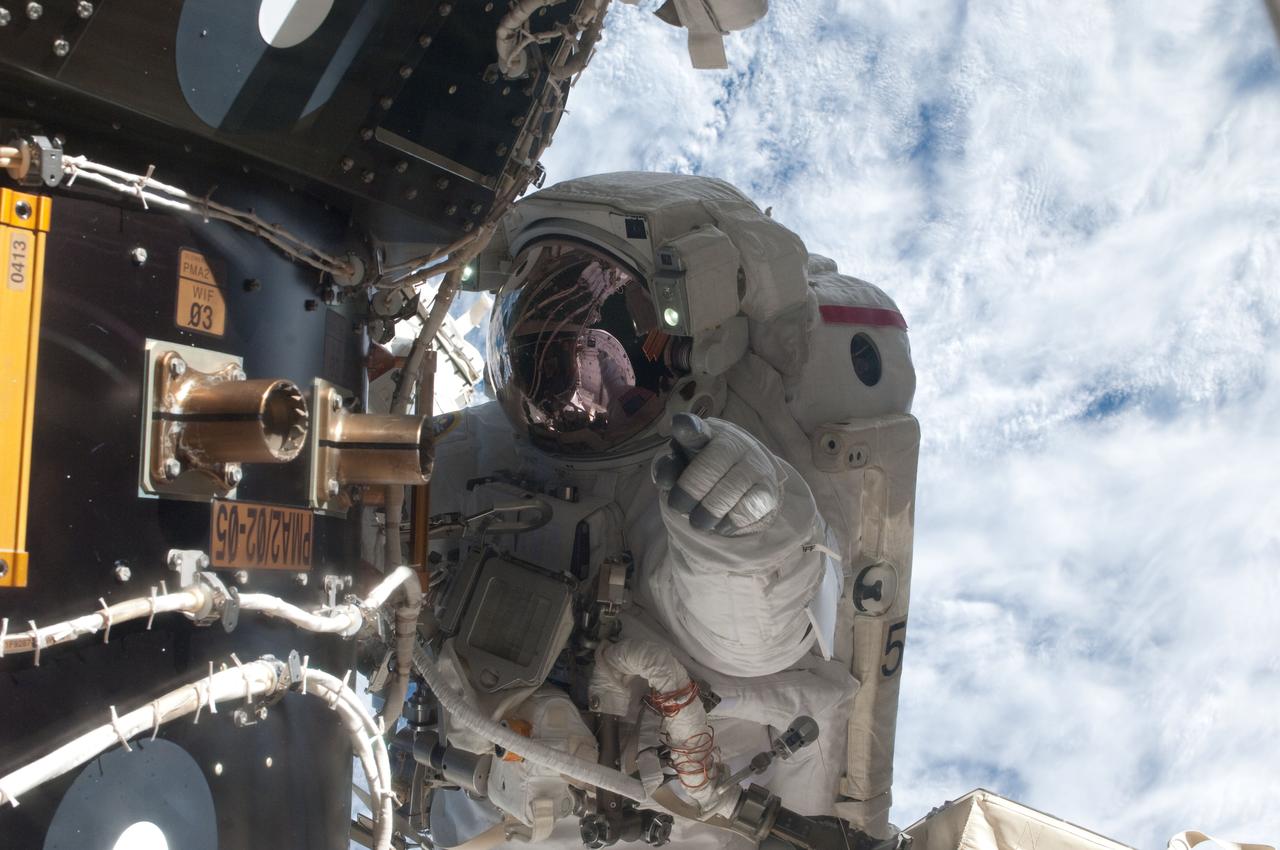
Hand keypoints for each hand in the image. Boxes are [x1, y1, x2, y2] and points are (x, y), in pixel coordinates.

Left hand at [651, 413, 782, 535]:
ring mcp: (754, 465)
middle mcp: (733, 444)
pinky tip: (722, 524)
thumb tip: (665, 478)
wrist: (744, 479)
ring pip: (729, 491)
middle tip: (678, 507)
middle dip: (689, 492)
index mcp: (705, 434)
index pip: (694, 429)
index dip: (688, 428)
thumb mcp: (682, 465)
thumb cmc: (704, 470)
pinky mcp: (768, 489)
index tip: (682, 426)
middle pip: (709, 468)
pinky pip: (748, 509)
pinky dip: (730, 521)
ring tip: (699, 522)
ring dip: (708, 512)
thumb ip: (670, 468)